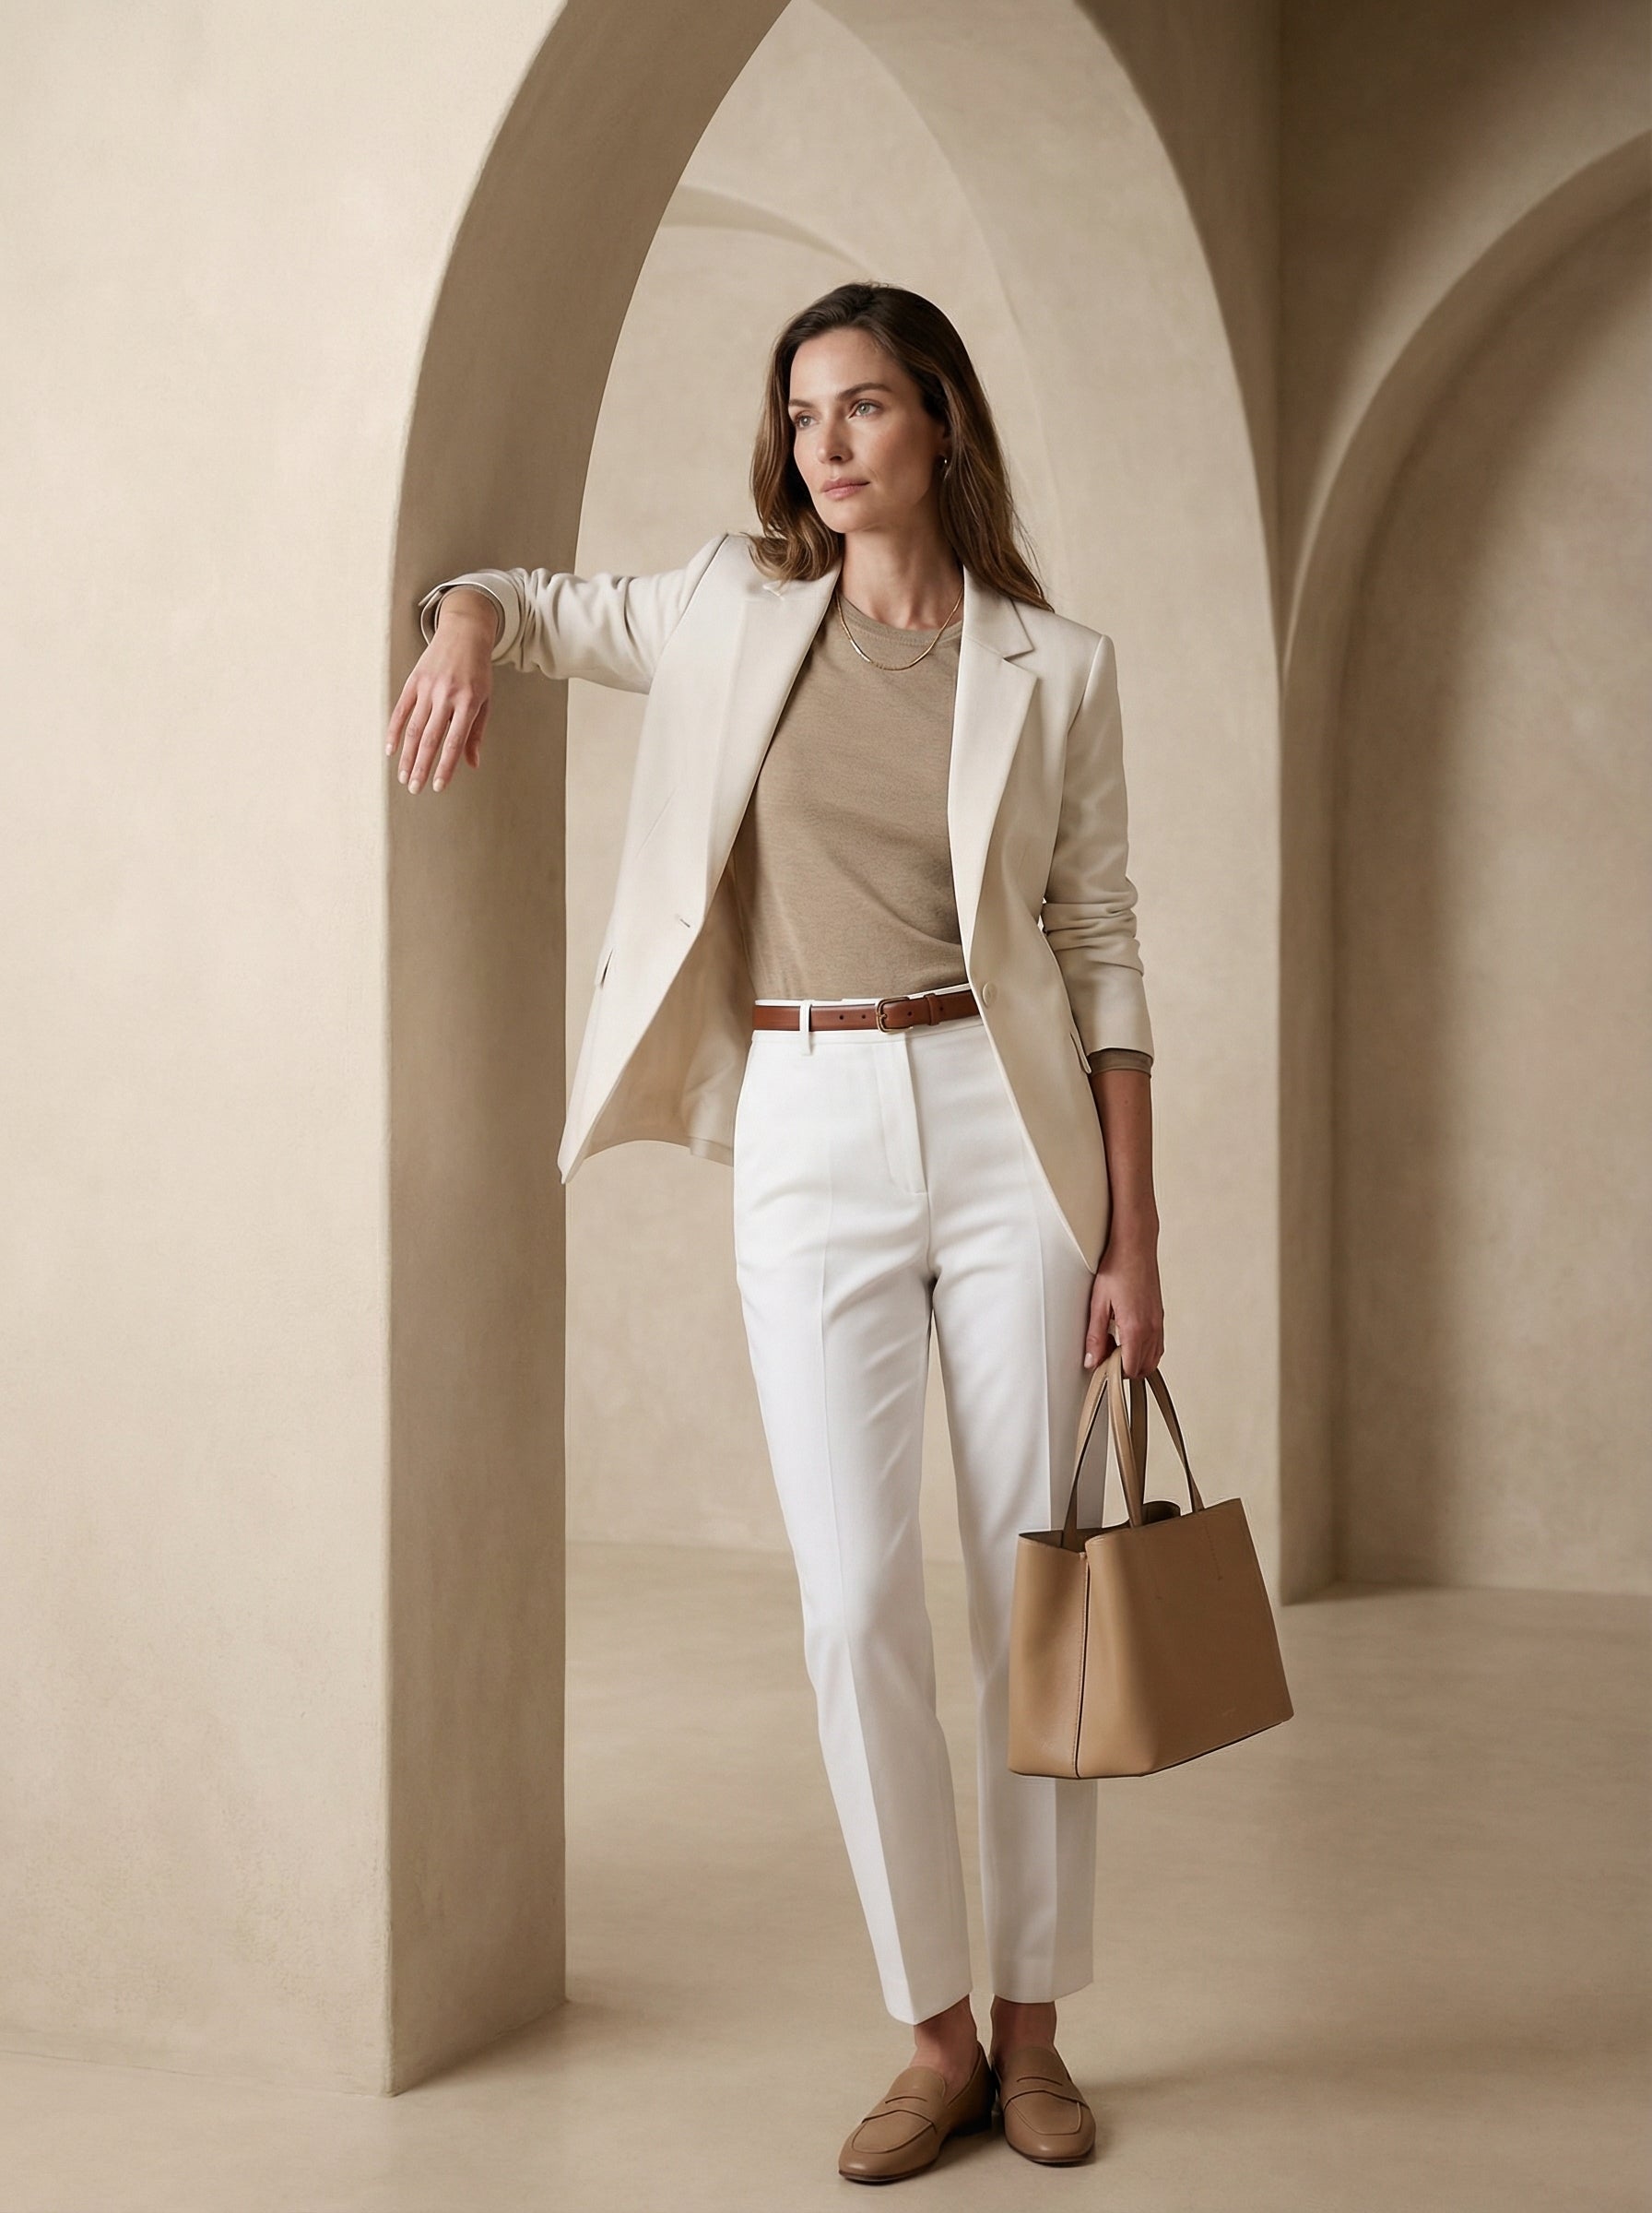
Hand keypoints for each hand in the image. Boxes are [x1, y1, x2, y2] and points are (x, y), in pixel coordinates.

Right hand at [386, 595, 495, 793]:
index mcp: (468, 702)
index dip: (445, 767)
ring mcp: (428, 688)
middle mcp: (446, 696)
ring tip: (404, 776)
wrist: (464, 633)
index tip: (438, 787)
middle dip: (421, 767)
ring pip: (413, 729)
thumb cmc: (478, 671)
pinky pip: (401, 711)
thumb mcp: (485, 700)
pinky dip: (394, 732)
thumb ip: (476, 733)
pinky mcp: (414, 681)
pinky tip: (391, 751)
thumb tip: (472, 764)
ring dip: (407, 756)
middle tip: (415, 789)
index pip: (454, 742)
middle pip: (430, 739)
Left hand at [1083, 1228, 1163, 1377]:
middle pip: (1143, 1368)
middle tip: (1105, 1356)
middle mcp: (1152, 1328)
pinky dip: (1144, 1350)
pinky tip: (1127, 1337)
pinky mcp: (1159, 1316)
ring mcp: (1158, 1322)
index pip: (1129, 1368)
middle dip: (1124, 1369)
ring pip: (1153, 1358)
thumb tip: (1092, 1360)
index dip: (1113, 1373)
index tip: (1100, 1366)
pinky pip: (1157, 1344)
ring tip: (1114, 1346)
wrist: (1136, 1246)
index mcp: (1136, 1328)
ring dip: (1135, 1360)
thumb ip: (1094, 1336)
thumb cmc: (1118, 1267)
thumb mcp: (1098, 1303)